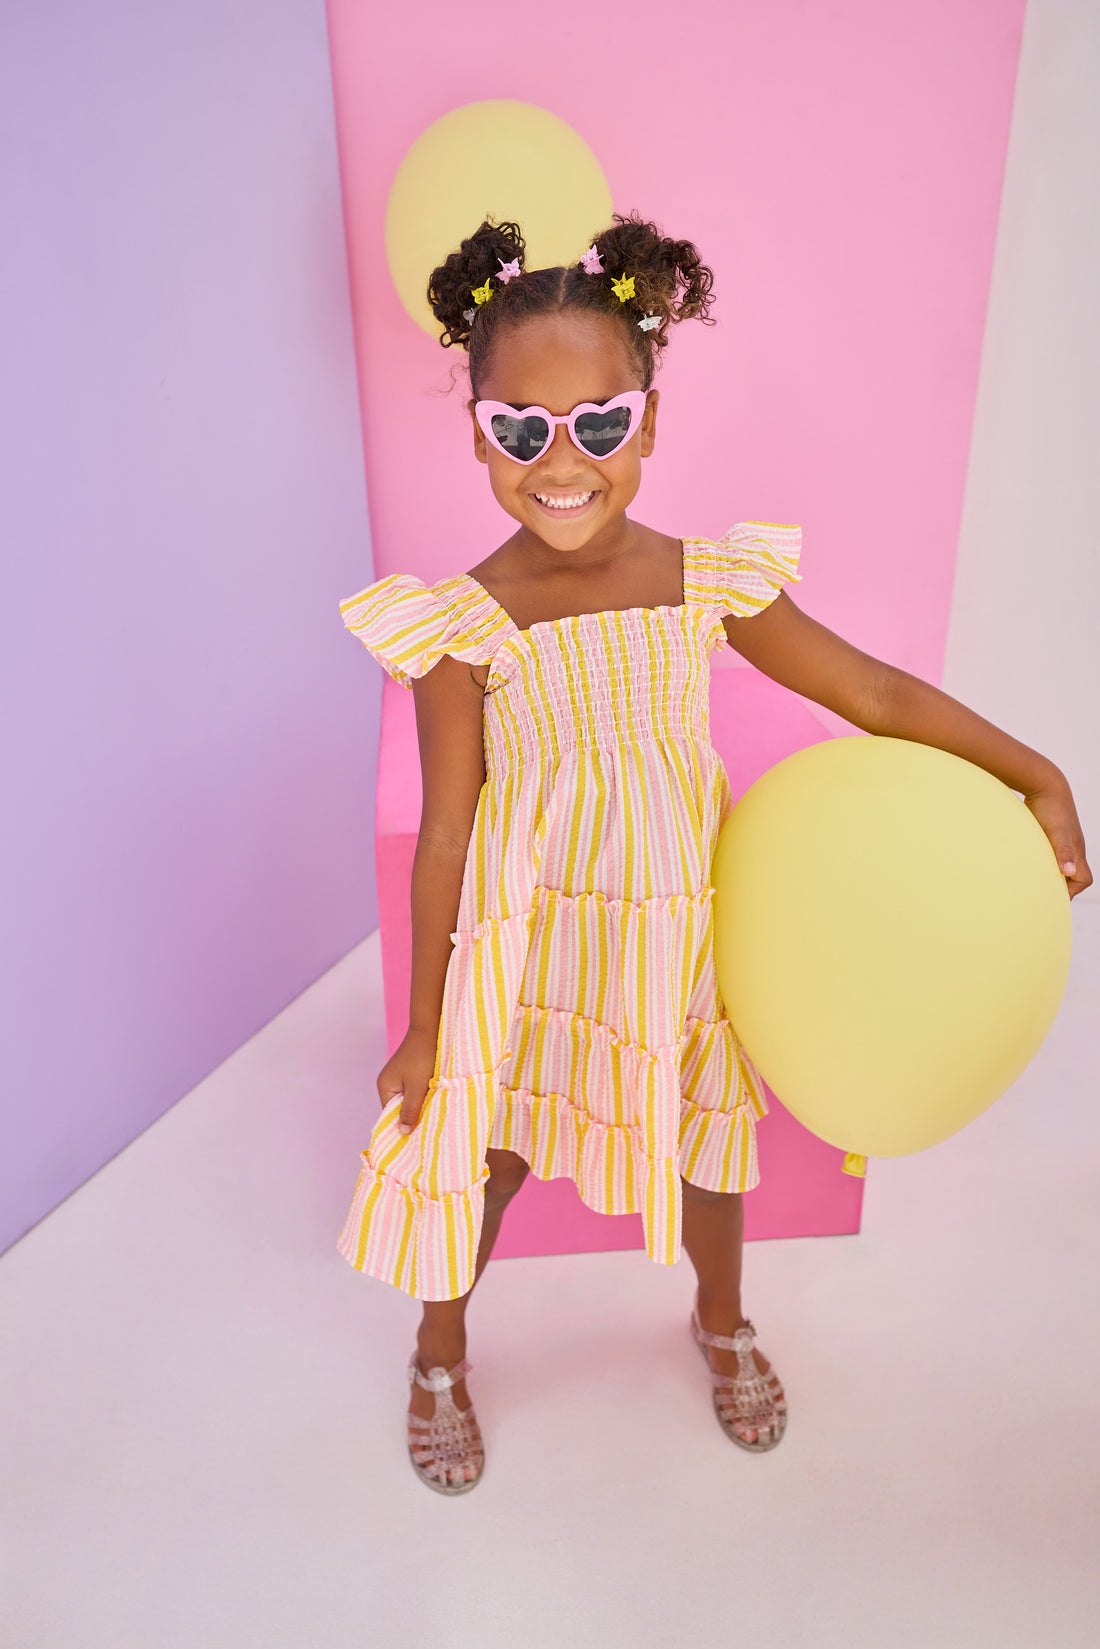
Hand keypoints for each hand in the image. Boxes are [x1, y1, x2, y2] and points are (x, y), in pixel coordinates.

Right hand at [377, 1026, 439, 1133]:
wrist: (431, 1028)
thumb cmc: (423, 1056)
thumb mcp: (417, 1087)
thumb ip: (410, 1110)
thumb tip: (402, 1132)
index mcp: (385, 1087)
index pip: (390, 1115)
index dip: (403, 1126)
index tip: (418, 1137)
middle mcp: (389, 1083)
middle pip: (400, 1108)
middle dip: (414, 1115)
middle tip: (429, 1126)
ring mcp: (400, 1077)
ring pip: (410, 1100)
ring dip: (421, 1105)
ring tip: (434, 1112)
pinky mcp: (411, 1073)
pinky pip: (416, 1091)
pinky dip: (424, 1095)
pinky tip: (435, 1098)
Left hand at [1025, 779, 1092, 899]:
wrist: (1044, 783)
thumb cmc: (1051, 806)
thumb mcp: (1056, 831)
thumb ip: (1063, 851)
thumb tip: (1069, 871)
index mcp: (1076, 849)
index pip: (1083, 879)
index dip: (1072, 890)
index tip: (1054, 893)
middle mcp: (1072, 846)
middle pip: (1073, 873)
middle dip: (1061, 884)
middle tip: (1041, 890)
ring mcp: (1061, 838)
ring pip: (1061, 862)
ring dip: (1050, 871)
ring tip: (1033, 877)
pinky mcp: (1049, 831)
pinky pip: (1050, 851)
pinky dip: (1043, 859)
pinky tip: (1028, 859)